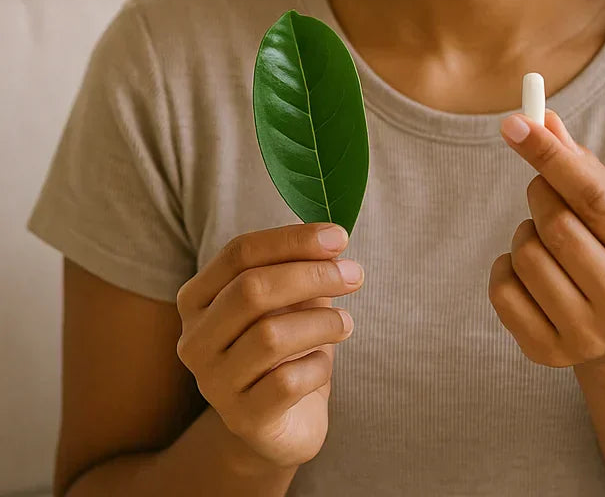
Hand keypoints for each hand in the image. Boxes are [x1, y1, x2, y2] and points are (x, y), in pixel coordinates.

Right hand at [175, 223, 363, 467]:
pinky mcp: (243, 418)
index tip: (340, 237)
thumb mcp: (290, 298)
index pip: (240, 252)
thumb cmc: (286, 344)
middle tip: (354, 275)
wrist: (280, 420)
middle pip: (251, 290)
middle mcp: (195, 339)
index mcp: (198, 298)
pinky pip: (287, 382)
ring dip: (321, 321)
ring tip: (345, 322)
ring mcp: (214, 383)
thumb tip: (334, 241)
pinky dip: (318, 365)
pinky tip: (324, 362)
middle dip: (312, 275)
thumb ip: (302, 266)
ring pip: (270, 336)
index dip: (293, 239)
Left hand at [489, 108, 604, 368]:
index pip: (597, 200)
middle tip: (542, 188)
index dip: (552, 157)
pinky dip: (506, 265)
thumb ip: (582, 167)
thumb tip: (542, 119)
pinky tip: (530, 270)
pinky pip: (502, 288)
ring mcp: (588, 338)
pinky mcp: (548, 353)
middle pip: (558, 226)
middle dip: (540, 193)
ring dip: (525, 231)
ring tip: (545, 238)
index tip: (515, 122)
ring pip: (526, 255)